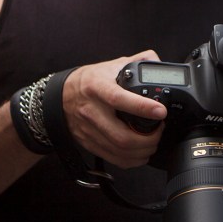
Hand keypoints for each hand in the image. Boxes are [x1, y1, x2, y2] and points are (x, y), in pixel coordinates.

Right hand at [62, 53, 167, 168]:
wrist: (62, 96)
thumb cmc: (89, 80)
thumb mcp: (111, 65)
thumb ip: (136, 61)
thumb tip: (157, 63)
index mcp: (97, 86)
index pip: (119, 99)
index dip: (142, 107)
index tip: (160, 111)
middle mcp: (91, 110)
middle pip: (122, 135)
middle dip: (148, 139)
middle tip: (159, 130)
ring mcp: (89, 130)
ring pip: (119, 150)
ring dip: (143, 151)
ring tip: (153, 142)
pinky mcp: (89, 143)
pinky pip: (113, 158)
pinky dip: (132, 160)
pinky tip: (141, 152)